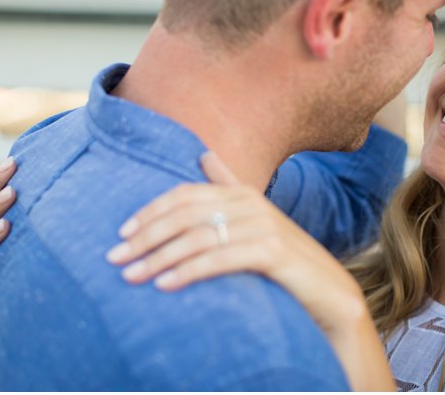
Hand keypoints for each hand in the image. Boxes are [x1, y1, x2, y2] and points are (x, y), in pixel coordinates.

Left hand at [106, 152, 394, 390]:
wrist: (329, 292)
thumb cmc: (285, 260)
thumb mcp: (254, 221)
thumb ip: (229, 188)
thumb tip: (204, 153)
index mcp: (242, 194)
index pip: (185, 194)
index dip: (151, 211)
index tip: (122, 234)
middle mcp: (252, 203)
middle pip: (185, 214)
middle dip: (146, 237)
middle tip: (115, 259)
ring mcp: (264, 226)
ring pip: (198, 238)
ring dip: (159, 258)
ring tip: (132, 277)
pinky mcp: (273, 252)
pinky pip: (220, 259)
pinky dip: (189, 271)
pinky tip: (166, 285)